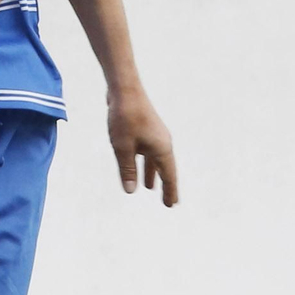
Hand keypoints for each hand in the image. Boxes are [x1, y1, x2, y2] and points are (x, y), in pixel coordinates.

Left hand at [108, 86, 177, 205]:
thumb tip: (130, 191)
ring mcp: (154, 134)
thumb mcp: (122, 147)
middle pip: (165, 169)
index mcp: (162, 149)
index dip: (169, 192)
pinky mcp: (144, 127)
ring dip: (151, 172)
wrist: (124, 89)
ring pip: (154, 159)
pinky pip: (146, 150)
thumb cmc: (124, 118)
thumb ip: (127, 169)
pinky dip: (144, 160)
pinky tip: (136, 162)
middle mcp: (162, 142)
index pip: (169, 176)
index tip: (171, 205)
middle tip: (168, 201)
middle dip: (164, 185)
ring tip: (149, 187)